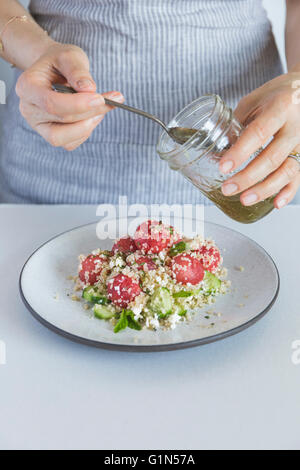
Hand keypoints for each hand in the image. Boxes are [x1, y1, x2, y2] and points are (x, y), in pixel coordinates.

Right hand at [16, 42, 123, 150]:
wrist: (54, 70)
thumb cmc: (59, 62)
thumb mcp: (69, 55)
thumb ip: (77, 70)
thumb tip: (89, 89)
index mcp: (27, 87)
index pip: (51, 103)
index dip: (78, 104)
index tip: (100, 98)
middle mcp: (29, 110)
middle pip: (62, 120)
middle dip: (90, 112)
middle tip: (112, 100)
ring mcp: (39, 125)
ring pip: (65, 138)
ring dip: (89, 125)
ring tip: (102, 107)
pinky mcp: (51, 135)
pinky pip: (70, 143)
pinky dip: (85, 131)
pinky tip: (93, 115)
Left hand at [219, 72, 299, 208]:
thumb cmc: (274, 96)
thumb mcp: (252, 102)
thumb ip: (237, 126)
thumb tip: (215, 153)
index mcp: (280, 107)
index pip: (259, 133)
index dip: (240, 152)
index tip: (223, 167)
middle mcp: (295, 126)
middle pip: (272, 157)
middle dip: (248, 177)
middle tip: (227, 188)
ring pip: (287, 171)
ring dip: (265, 189)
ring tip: (244, 200)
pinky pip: (299, 177)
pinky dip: (288, 192)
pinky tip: (275, 204)